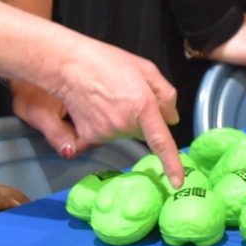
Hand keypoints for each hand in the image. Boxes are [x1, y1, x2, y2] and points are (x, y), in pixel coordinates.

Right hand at [41, 35, 181, 174]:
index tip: (177, 183)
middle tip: (127, 95)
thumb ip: (165, 94)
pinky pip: (108, 135)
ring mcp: (106, 133)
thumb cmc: (106, 62)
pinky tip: (98, 106)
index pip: (161, 141)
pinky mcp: (91, 137)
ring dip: (123, 120)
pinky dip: (106, 124)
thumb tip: (172, 119)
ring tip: (110, 97)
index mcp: (142, 105)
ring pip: (125, 133)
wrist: (69, 66)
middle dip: (141, 119)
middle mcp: (125, 123)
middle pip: (143, 131)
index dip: (171, 164)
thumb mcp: (145, 68)